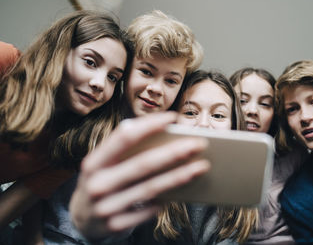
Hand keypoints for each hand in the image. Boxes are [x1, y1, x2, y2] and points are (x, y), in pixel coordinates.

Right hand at [69, 112, 209, 238]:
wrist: (81, 219)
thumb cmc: (102, 180)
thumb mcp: (102, 162)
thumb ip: (123, 147)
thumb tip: (160, 130)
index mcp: (93, 162)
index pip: (123, 137)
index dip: (149, 125)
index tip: (173, 117)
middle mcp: (97, 184)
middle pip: (142, 164)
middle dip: (173, 152)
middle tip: (199, 144)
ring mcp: (105, 207)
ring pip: (151, 189)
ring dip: (179, 176)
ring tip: (201, 166)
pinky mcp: (116, 226)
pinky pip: (149, 211)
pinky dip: (166, 200)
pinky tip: (183, 190)